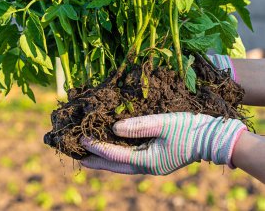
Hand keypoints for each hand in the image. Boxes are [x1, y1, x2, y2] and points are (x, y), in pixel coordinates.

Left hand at [81, 112, 246, 174]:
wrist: (210, 138)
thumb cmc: (188, 129)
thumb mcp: (163, 123)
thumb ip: (138, 126)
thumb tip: (114, 127)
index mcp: (148, 160)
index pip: (116, 154)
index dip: (98, 146)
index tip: (83, 138)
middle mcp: (148, 166)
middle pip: (117, 166)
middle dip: (98, 161)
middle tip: (79, 157)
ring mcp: (153, 164)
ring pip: (124, 165)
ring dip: (107, 160)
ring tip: (92, 156)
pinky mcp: (157, 158)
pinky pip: (132, 159)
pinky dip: (119, 156)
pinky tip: (115, 150)